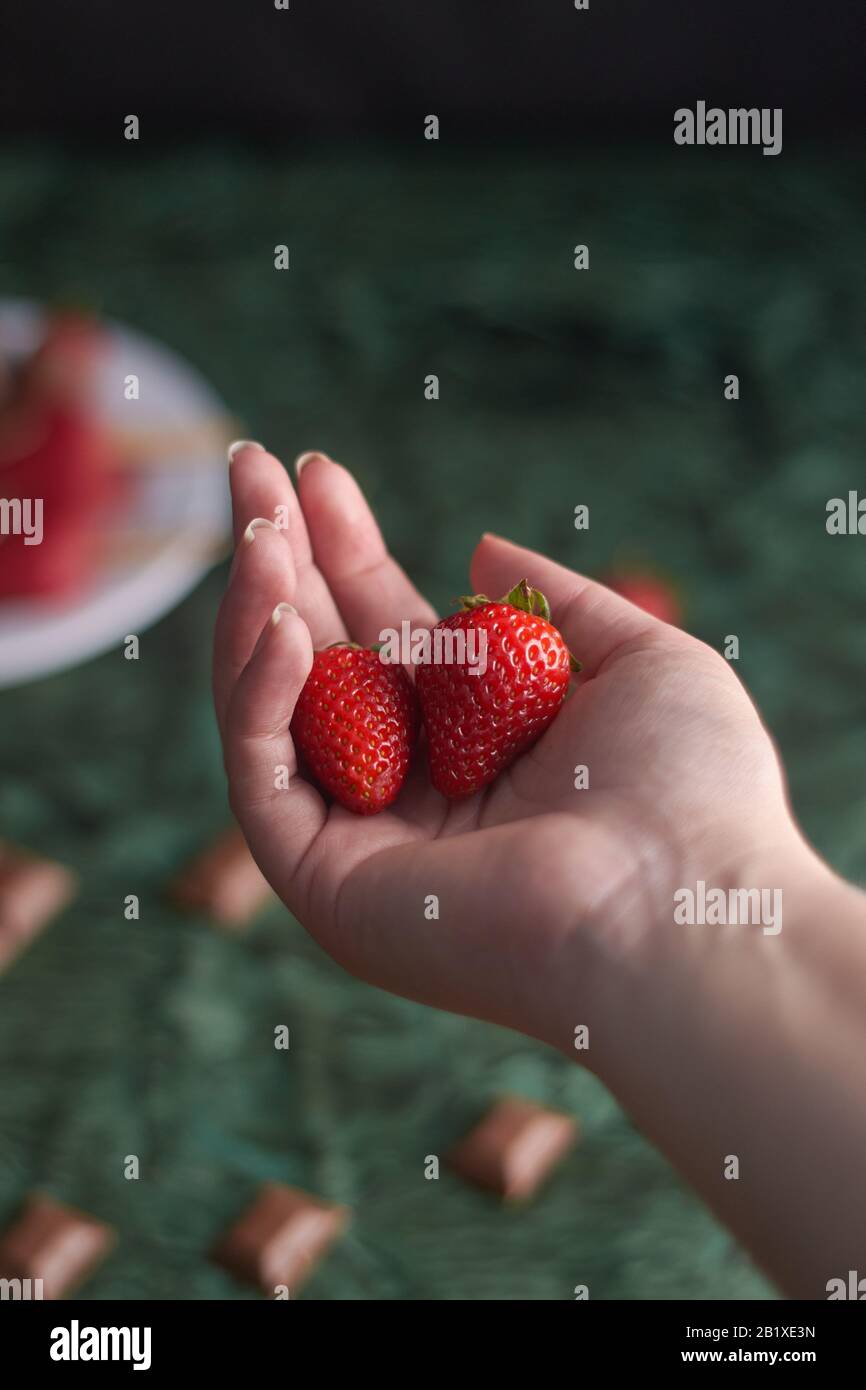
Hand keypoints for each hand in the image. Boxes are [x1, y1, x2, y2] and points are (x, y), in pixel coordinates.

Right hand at [213, 445, 798, 1057]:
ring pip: (271, 711)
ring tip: (256, 528)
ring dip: (254, 611)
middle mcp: (413, 790)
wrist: (687, 905)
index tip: (316, 472)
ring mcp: (363, 840)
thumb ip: (555, 603)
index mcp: (477, 744)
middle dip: (279, 560)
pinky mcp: (325, 883)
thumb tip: (480, 549)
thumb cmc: (691, 792)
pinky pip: (262, 774)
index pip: (386, 637)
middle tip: (248, 464)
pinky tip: (281, 622)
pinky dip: (258, 693)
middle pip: (319, 661)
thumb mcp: (639, 659)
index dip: (346, 553)